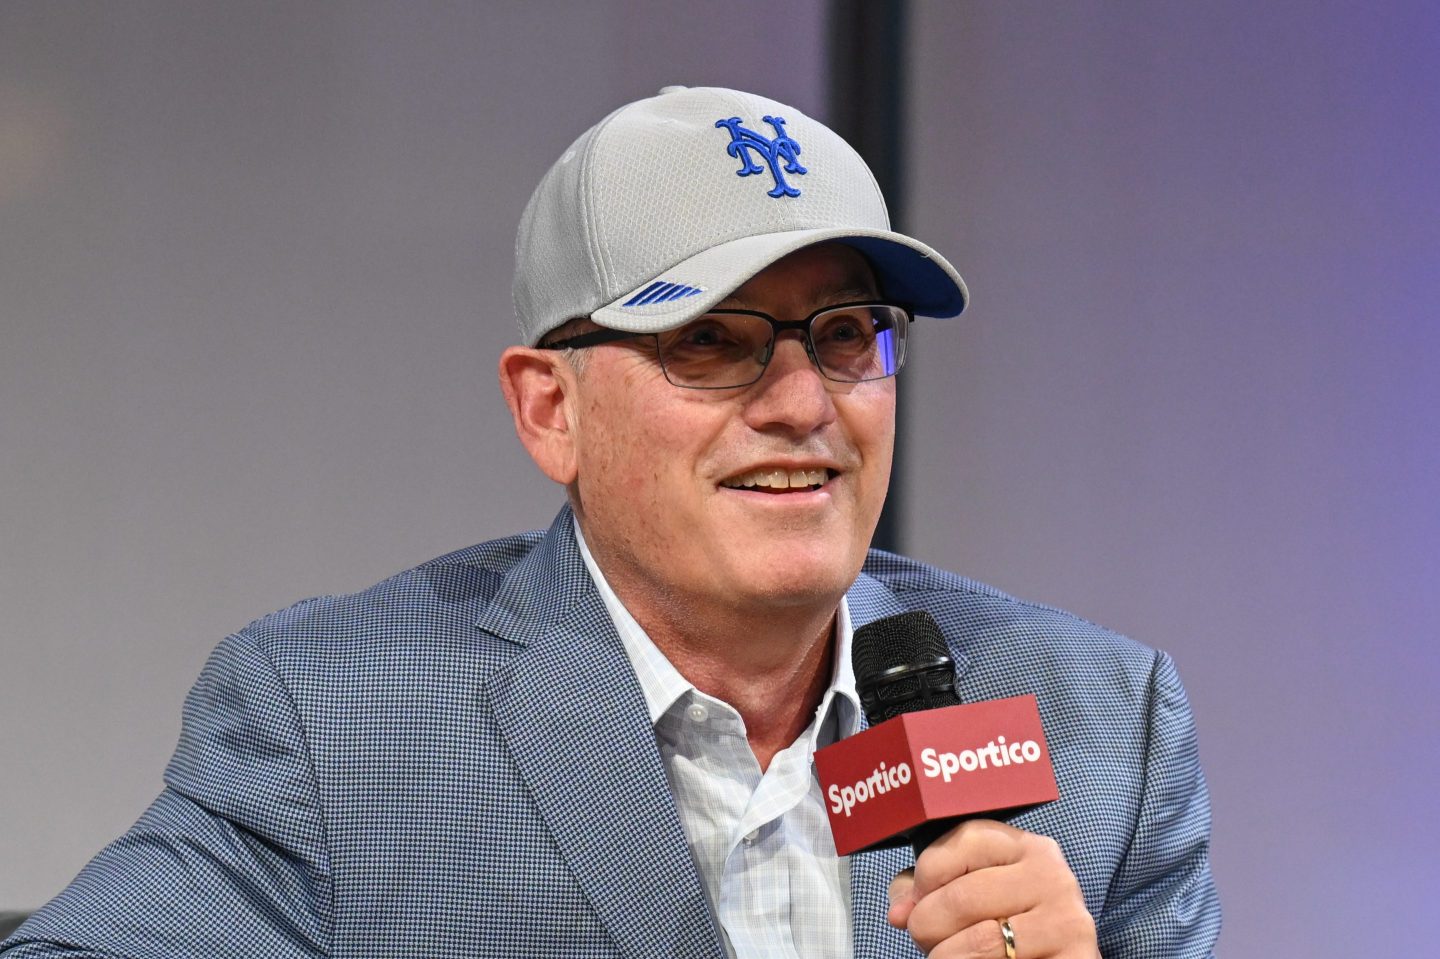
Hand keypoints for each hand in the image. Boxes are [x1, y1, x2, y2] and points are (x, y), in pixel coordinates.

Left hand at [887, 819, 1098, 957]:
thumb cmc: (1005, 926)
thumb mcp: (973, 893)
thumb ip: (928, 890)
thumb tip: (900, 913)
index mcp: (1028, 847)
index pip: (964, 839)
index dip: (925, 874)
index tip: (917, 900)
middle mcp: (1053, 877)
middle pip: (962, 896)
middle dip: (927, 925)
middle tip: (925, 941)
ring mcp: (1068, 921)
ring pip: (981, 941)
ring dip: (946, 957)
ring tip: (947, 958)